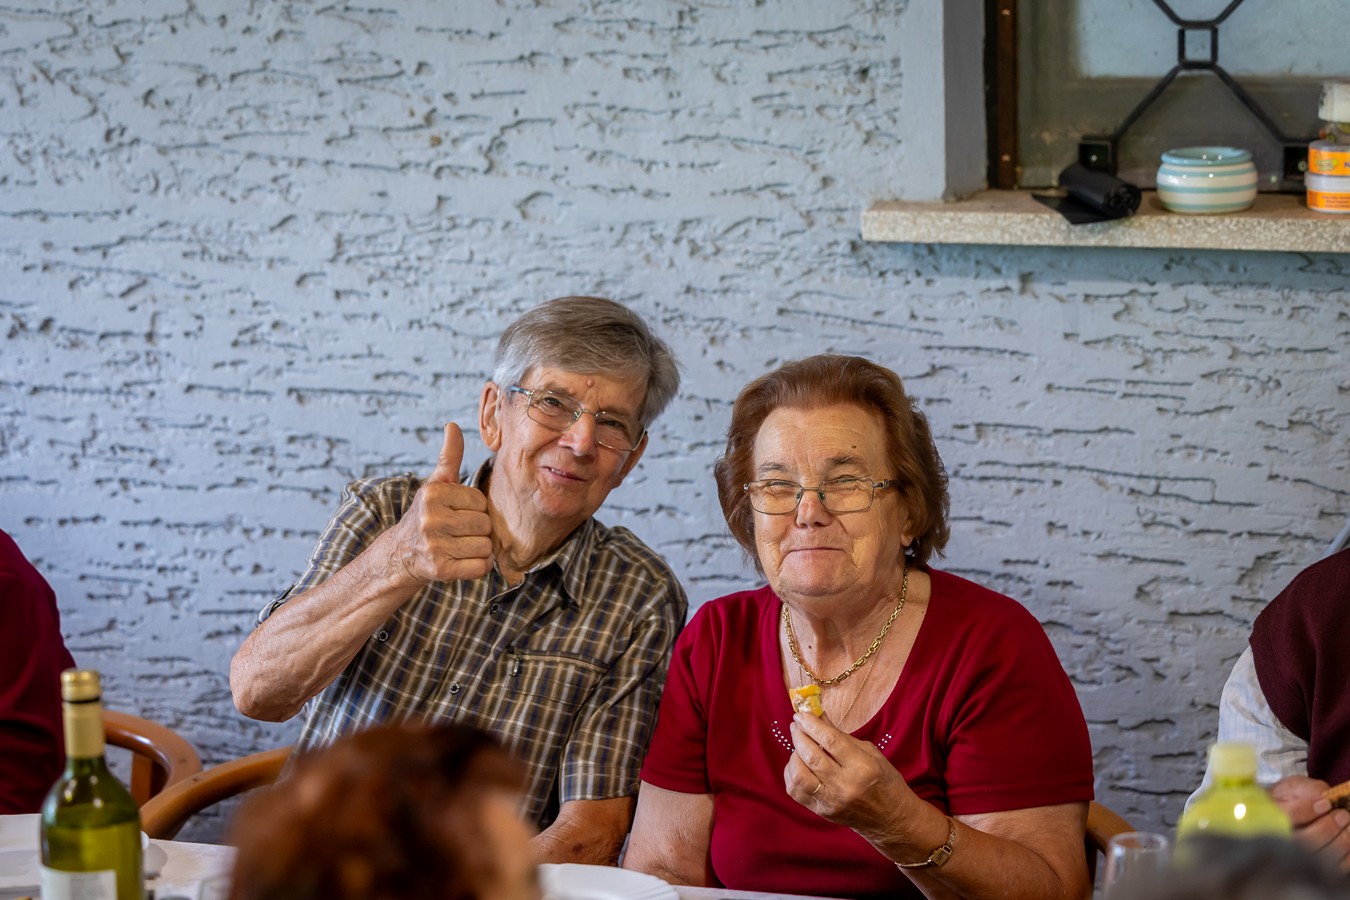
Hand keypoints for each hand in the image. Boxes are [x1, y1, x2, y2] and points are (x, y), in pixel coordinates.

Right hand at [386, 423, 493, 583]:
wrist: (401, 554)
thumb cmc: (426, 515)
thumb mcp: (435, 485)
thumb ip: (449, 457)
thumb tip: (452, 425)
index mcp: (432, 494)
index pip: (481, 502)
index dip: (474, 510)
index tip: (457, 513)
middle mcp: (430, 519)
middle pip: (485, 525)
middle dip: (478, 530)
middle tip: (458, 532)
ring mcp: (434, 546)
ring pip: (485, 547)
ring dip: (478, 549)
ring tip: (459, 546)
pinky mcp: (440, 570)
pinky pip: (481, 568)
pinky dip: (477, 567)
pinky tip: (462, 561)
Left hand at [784, 711, 910, 836]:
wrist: (891, 818)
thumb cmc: (884, 782)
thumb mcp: (871, 753)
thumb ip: (842, 736)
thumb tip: (818, 716)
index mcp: (862, 768)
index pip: (830, 741)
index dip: (812, 724)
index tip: (802, 714)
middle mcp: (845, 786)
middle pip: (812, 756)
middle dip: (799, 736)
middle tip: (796, 725)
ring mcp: (831, 802)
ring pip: (799, 775)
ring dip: (793, 755)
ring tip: (798, 745)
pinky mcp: (822, 812)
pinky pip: (796, 791)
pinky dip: (791, 773)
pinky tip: (797, 763)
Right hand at [1270, 775, 1349, 871]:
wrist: (1285, 816)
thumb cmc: (1290, 799)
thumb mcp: (1294, 786)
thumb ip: (1308, 788)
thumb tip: (1324, 796)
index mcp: (1269, 815)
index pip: (1286, 817)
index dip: (1307, 810)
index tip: (1325, 803)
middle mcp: (1278, 840)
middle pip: (1305, 840)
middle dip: (1328, 827)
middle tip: (1342, 815)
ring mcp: (1295, 858)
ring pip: (1321, 856)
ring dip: (1341, 840)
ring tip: (1348, 825)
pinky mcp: (1314, 870)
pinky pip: (1335, 867)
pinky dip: (1346, 854)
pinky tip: (1348, 840)